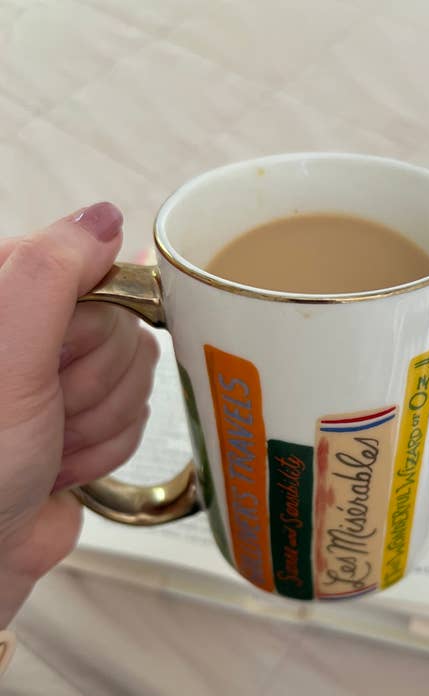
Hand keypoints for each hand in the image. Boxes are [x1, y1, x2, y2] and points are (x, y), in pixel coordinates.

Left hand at [0, 203, 158, 626]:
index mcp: (7, 293)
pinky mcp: (85, 418)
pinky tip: (62, 465)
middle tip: (45, 412)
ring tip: (48, 446)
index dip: (92, 325)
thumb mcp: (3, 354)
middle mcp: (32, 328)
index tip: (56, 360)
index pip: (95, 271)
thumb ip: (50, 274)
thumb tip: (102, 218)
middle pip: (124, 328)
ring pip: (136, 375)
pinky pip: (136, 415)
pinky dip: (104, 449)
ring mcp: (60, 375)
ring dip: (97, 424)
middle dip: (93, 385)